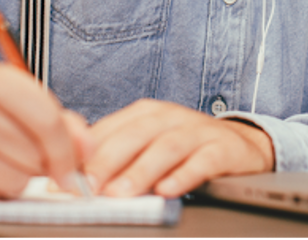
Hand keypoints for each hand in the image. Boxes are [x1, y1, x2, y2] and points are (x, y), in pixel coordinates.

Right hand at [0, 58, 91, 198]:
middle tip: (13, 151)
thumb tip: (87, 148)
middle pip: (35, 156)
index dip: (67, 149)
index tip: (73, 166)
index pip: (47, 121)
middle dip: (37, 161)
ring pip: (17, 181)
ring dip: (14, 178)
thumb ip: (53, 116)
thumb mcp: (6, 94)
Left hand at [85, 99, 274, 197]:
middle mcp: (171, 117)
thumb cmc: (186, 147)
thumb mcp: (149, 143)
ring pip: (167, 147)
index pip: (112, 128)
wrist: (241, 145)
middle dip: (109, 161)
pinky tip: (168, 190)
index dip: (87, 152)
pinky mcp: (224, 149)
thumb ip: (117, 154)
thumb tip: (75, 175)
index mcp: (147, 113)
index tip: (66, 175)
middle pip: (137, 135)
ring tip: (122, 193)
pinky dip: (184, 175)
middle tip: (90, 187)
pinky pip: (203, 161)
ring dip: (142, 170)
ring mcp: (198, 131)